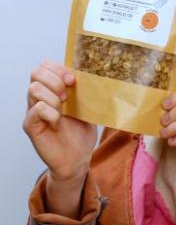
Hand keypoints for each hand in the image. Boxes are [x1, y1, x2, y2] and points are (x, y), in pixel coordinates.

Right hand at [22, 60, 96, 182]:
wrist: (78, 158)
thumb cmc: (80, 133)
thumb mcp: (86, 106)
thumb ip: (84, 90)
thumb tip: (94, 73)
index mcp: (51, 90)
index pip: (44, 66)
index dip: (58, 68)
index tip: (73, 80)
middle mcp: (38, 98)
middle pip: (36, 73)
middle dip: (56, 79)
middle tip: (68, 95)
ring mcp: (32, 112)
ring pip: (35, 89)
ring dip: (54, 96)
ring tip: (64, 109)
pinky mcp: (31, 126)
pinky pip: (37, 109)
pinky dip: (51, 112)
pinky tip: (58, 122)